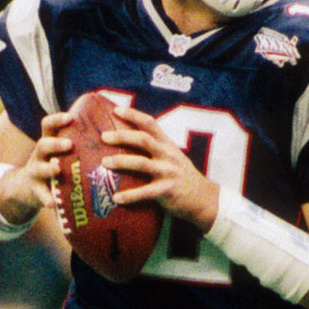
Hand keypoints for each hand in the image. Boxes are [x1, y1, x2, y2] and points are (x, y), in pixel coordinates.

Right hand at [0, 111, 74, 223]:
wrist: (27, 187)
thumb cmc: (54, 164)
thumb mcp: (60, 152)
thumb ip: (78, 143)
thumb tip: (110, 133)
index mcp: (48, 142)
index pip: (48, 126)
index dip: (56, 119)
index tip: (70, 117)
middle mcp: (39, 155)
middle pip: (43, 144)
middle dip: (55, 144)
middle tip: (70, 144)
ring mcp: (35, 172)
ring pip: (39, 168)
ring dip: (48, 168)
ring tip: (57, 169)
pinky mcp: (35, 189)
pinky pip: (40, 194)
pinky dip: (45, 198)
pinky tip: (51, 204)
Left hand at [99, 106, 219, 228]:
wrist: (204, 198)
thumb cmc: (182, 176)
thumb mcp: (173, 156)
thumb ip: (156, 148)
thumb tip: (127, 142)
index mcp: (168, 145)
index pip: (150, 124)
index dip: (133, 115)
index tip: (116, 110)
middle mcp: (168, 155)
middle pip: (143, 140)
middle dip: (122, 136)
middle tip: (103, 136)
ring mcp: (168, 173)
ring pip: (141, 163)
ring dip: (121, 161)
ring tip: (104, 162)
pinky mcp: (167, 191)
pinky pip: (144, 193)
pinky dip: (129, 196)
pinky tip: (116, 198)